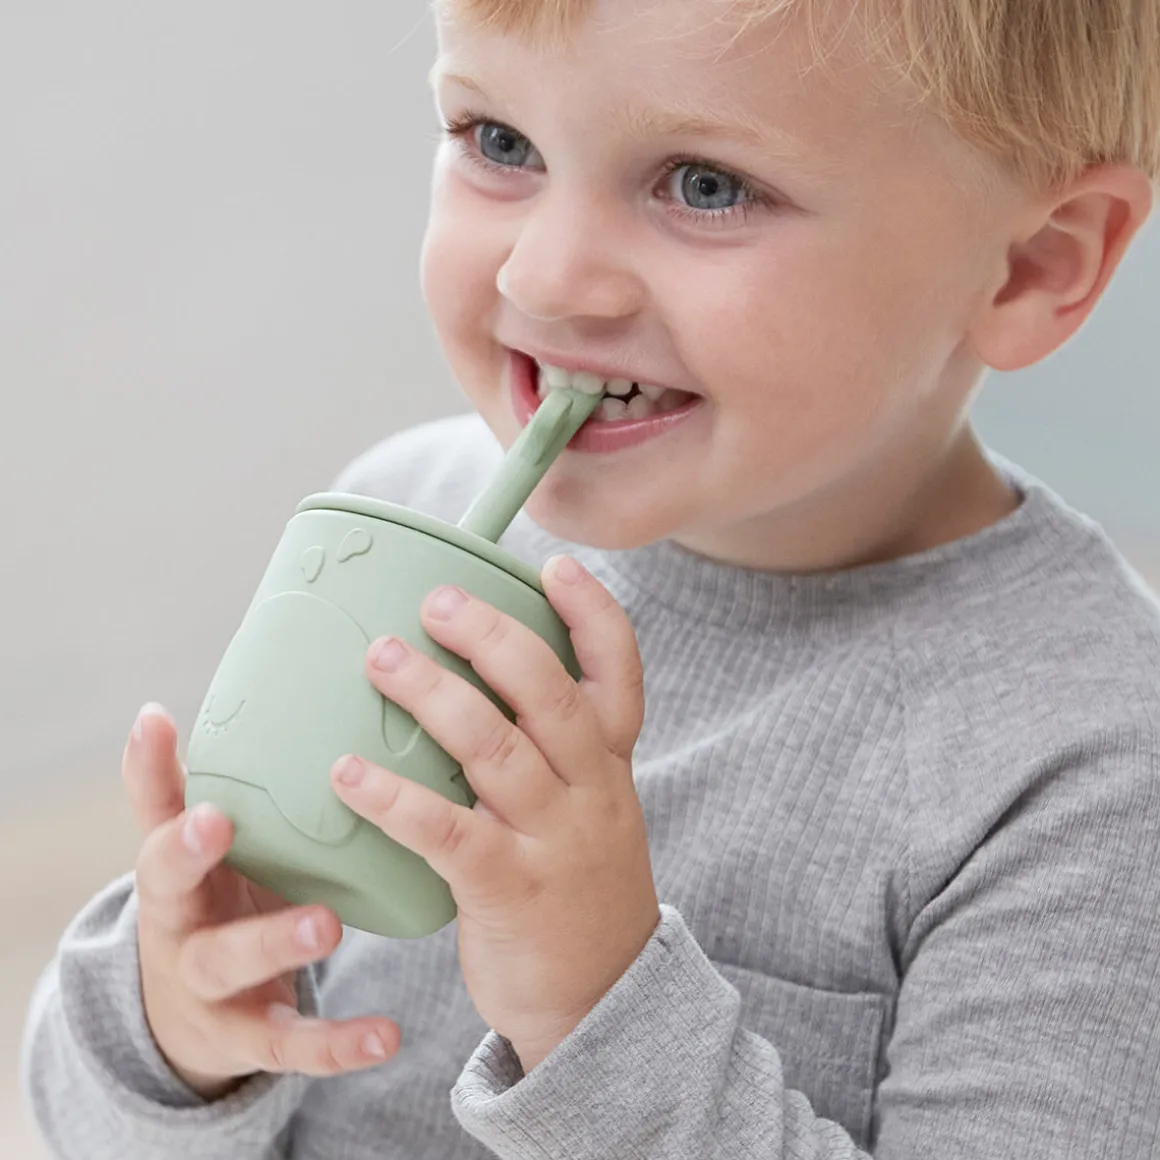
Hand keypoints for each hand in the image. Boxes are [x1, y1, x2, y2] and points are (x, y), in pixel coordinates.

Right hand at [123, 704, 400, 1099]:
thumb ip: (173, 789)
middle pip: (172, 890)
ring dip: (276, 942)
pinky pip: (292, 1045)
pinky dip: (338, 1042)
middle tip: (221, 821)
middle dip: (192, 857)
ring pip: (232, 965)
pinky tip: (386, 1034)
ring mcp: (210, 985)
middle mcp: (178, 926)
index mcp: (172, 874)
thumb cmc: (205, 901)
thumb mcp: (187, 851)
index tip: (164, 734)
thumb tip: (153, 710)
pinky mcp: (249, 1038)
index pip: (154, 823)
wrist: (189, 1015)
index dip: (154, 783)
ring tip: (327, 922)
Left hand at [330, 555, 660, 1072]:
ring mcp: (554, 840)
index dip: (592, 614)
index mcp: (610, 766)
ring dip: (434, 697)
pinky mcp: (509, 890)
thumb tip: (461, 686)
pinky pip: (448, 832)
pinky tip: (346, 773)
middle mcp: (590, 791)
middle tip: (436, 601)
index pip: (620, 674)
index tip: (556, 566)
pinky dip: (395, 799)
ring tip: (380, 658)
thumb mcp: (589, 813)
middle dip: (493, 638)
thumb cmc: (574, 890)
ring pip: (497, 749)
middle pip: (551, 695)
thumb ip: (547, 756)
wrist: (600, 1001)